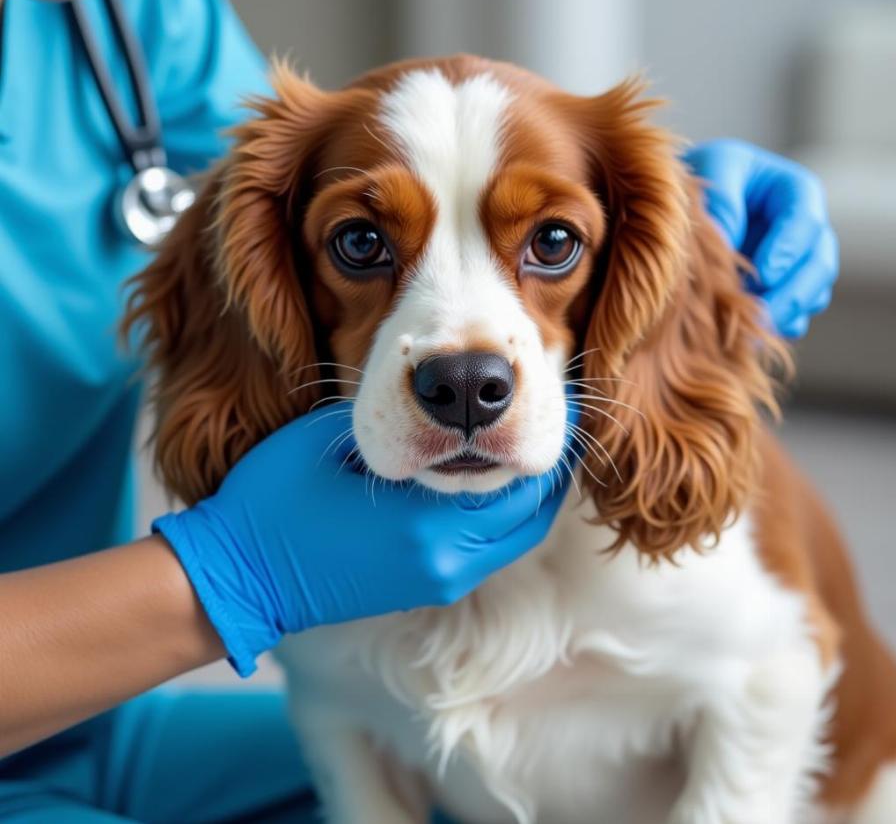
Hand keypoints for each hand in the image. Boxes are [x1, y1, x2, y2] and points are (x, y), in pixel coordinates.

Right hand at [154, 402, 573, 674]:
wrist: (239, 576)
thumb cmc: (276, 500)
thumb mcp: (335, 439)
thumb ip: (397, 420)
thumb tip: (442, 399)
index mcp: (427, 525)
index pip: (517, 485)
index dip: (545, 445)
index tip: (560, 409)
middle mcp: (445, 563)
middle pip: (527, 518)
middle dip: (545, 473)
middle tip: (556, 428)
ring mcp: (436, 584)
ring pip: (510, 540)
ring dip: (526, 498)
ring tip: (529, 451)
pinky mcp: (422, 591)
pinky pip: (484, 554)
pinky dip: (500, 520)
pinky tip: (490, 483)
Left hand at [683, 139, 838, 337]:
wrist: (684, 205)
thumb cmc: (702, 177)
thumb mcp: (712, 170)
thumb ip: (724, 202)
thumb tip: (731, 244)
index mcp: (795, 193)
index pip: (804, 221)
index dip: (789, 249)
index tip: (765, 273)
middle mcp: (804, 231)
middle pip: (819, 264)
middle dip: (794, 293)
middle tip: (764, 315)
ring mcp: (796, 264)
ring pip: (812, 294)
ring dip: (787, 314)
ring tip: (754, 330)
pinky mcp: (779, 290)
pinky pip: (793, 315)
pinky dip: (776, 327)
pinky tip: (750, 338)